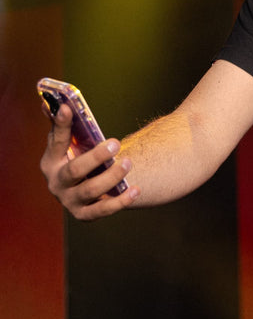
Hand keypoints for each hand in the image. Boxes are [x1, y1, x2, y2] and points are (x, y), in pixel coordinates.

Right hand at [40, 103, 138, 220]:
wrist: (86, 187)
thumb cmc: (79, 158)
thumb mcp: (70, 143)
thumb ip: (63, 125)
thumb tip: (53, 103)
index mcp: (50, 161)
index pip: (56, 141)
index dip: (62, 124)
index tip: (69, 108)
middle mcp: (56, 183)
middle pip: (75, 170)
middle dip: (95, 157)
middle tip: (115, 143)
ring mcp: (69, 200)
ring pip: (91, 190)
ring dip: (112, 176)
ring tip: (128, 162)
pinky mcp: (84, 214)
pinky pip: (103, 210)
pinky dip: (121, 200)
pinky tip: (136, 189)